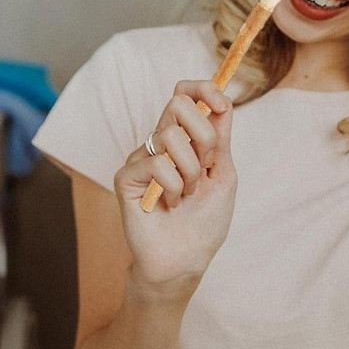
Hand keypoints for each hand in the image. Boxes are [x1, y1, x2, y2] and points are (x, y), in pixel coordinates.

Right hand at [113, 80, 237, 294]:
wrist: (186, 259)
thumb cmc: (206, 221)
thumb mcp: (223, 174)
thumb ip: (220, 137)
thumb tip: (222, 100)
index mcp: (187, 139)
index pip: (187, 94)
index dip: (203, 89)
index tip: (221, 101)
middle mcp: (162, 143)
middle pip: (178, 104)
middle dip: (203, 137)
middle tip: (204, 168)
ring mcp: (142, 158)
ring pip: (170, 136)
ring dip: (190, 172)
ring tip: (186, 195)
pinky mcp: (126, 176)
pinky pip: (157, 164)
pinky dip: (172, 188)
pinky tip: (167, 205)